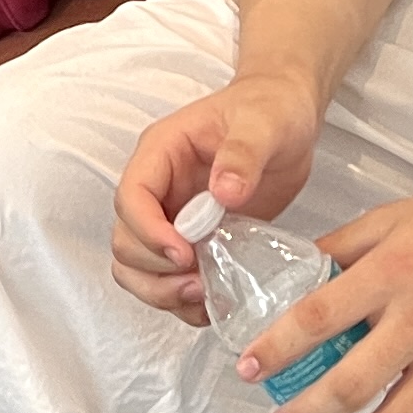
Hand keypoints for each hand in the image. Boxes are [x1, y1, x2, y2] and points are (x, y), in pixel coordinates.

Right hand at [113, 71, 327, 319]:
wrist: (287, 120)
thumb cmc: (270, 110)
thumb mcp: (263, 123)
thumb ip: (244, 152)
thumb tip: (223, 192)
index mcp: (161, 153)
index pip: (130, 197)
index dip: (148, 232)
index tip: (185, 254)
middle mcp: (157, 188)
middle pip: (125, 240)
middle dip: (155, 270)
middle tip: (198, 281)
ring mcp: (172, 218)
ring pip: (136, 267)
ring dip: (161, 291)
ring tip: (203, 296)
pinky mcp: (193, 242)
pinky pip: (167, 281)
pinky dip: (181, 302)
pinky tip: (214, 303)